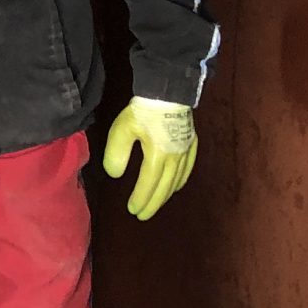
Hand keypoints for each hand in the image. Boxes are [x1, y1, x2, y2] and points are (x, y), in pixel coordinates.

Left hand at [103, 97, 196, 220]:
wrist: (168, 91)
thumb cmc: (143, 110)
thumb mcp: (122, 130)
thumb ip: (117, 154)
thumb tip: (116, 174)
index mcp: (158, 155)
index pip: (149, 184)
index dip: (141, 199)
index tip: (133, 210)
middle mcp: (175, 157)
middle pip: (165, 187)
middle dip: (153, 203)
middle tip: (143, 216)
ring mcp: (186, 150)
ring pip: (177, 180)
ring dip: (166, 195)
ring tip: (156, 204)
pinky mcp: (191, 143)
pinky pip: (188, 169)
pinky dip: (181, 181)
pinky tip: (176, 186)